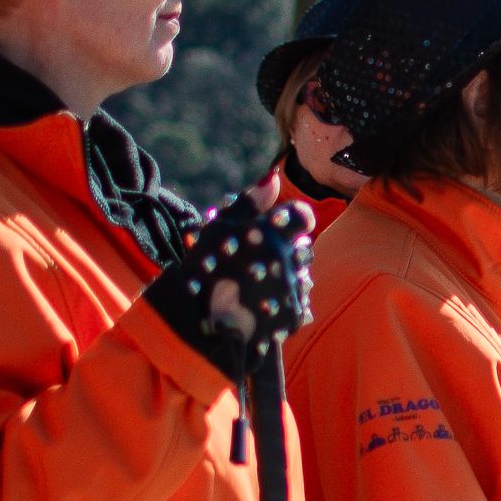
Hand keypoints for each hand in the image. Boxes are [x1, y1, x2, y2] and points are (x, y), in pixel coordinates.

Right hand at [147, 174, 314, 380]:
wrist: (197, 322)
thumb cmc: (204, 268)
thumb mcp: (221, 227)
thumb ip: (251, 202)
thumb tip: (275, 177)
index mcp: (275, 235)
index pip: (302, 216)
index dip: (292, 218)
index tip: (279, 224)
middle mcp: (291, 262)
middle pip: (303, 249)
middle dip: (288, 250)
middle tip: (262, 257)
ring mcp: (294, 292)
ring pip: (301, 277)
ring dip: (286, 276)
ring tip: (259, 282)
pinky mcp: (292, 318)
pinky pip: (298, 306)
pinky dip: (284, 302)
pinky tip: (264, 303)